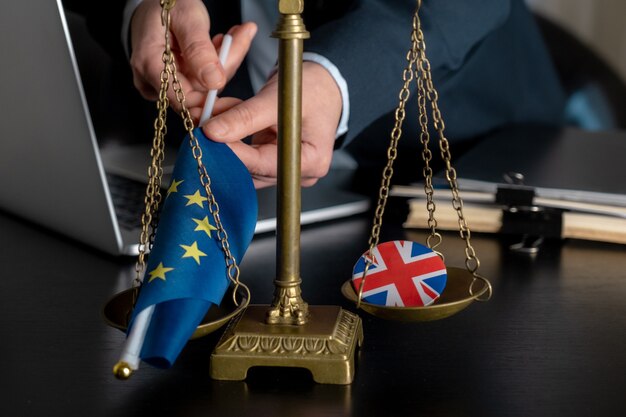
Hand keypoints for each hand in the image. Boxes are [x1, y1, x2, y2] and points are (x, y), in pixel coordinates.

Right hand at [129, 0, 255, 116]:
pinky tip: (223, 42)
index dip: (212, 99)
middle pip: (199, 91)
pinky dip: (218, 62)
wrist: (154, 3)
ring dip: (225, 60)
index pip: (184, 100)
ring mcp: (164, 83)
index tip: (238, 85)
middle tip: (243, 34)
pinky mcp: (175, 82)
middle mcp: (153, 81)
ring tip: (236, 33)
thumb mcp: (185, 18)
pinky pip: (203, 80)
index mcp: (149, 65)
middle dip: (226, 64)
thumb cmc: (164, 5)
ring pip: (205, 85)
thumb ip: (199, 49)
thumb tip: (215, 82)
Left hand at [203, 62, 342, 187]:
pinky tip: (220, 116)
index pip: (263, 165)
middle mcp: (298, 170)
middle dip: (225, 145)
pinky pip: (246, 151)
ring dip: (225, 138)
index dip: (232, 152)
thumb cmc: (315, 88)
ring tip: (208, 114)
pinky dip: (232, 133)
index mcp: (311, 162)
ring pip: (245, 161)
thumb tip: (213, 132)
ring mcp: (284, 165)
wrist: (324, 81)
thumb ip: (246, 116)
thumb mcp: (279, 98)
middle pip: (252, 169)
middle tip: (202, 125)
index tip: (208, 136)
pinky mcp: (272, 156)